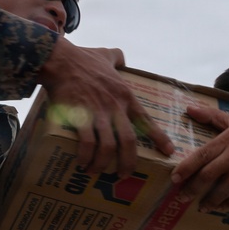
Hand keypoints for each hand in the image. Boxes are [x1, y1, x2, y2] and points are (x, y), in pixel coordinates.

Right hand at [37, 38, 174, 176]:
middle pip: (129, 142)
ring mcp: (97, 113)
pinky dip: (86, 157)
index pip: (146, 120)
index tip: (168, 152)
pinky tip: (82, 163)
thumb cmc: (82, 58)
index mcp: (125, 95)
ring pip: (108, 147)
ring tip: (96, 171)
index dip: (159, 138)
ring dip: (103, 164)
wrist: (60, 60)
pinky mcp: (79, 117)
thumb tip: (122, 58)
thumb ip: (117, 58)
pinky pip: (87, 143)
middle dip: (128, 162)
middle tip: (123, 175)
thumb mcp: (107, 54)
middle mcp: (115, 107)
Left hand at [171, 105, 228, 210]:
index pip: (203, 154)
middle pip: (209, 175)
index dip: (186, 168)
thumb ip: (212, 117)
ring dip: (210, 201)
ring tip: (202, 206)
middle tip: (183, 197)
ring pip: (224, 189)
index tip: (174, 179)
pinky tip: (221, 206)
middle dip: (193, 189)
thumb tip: (189, 108)